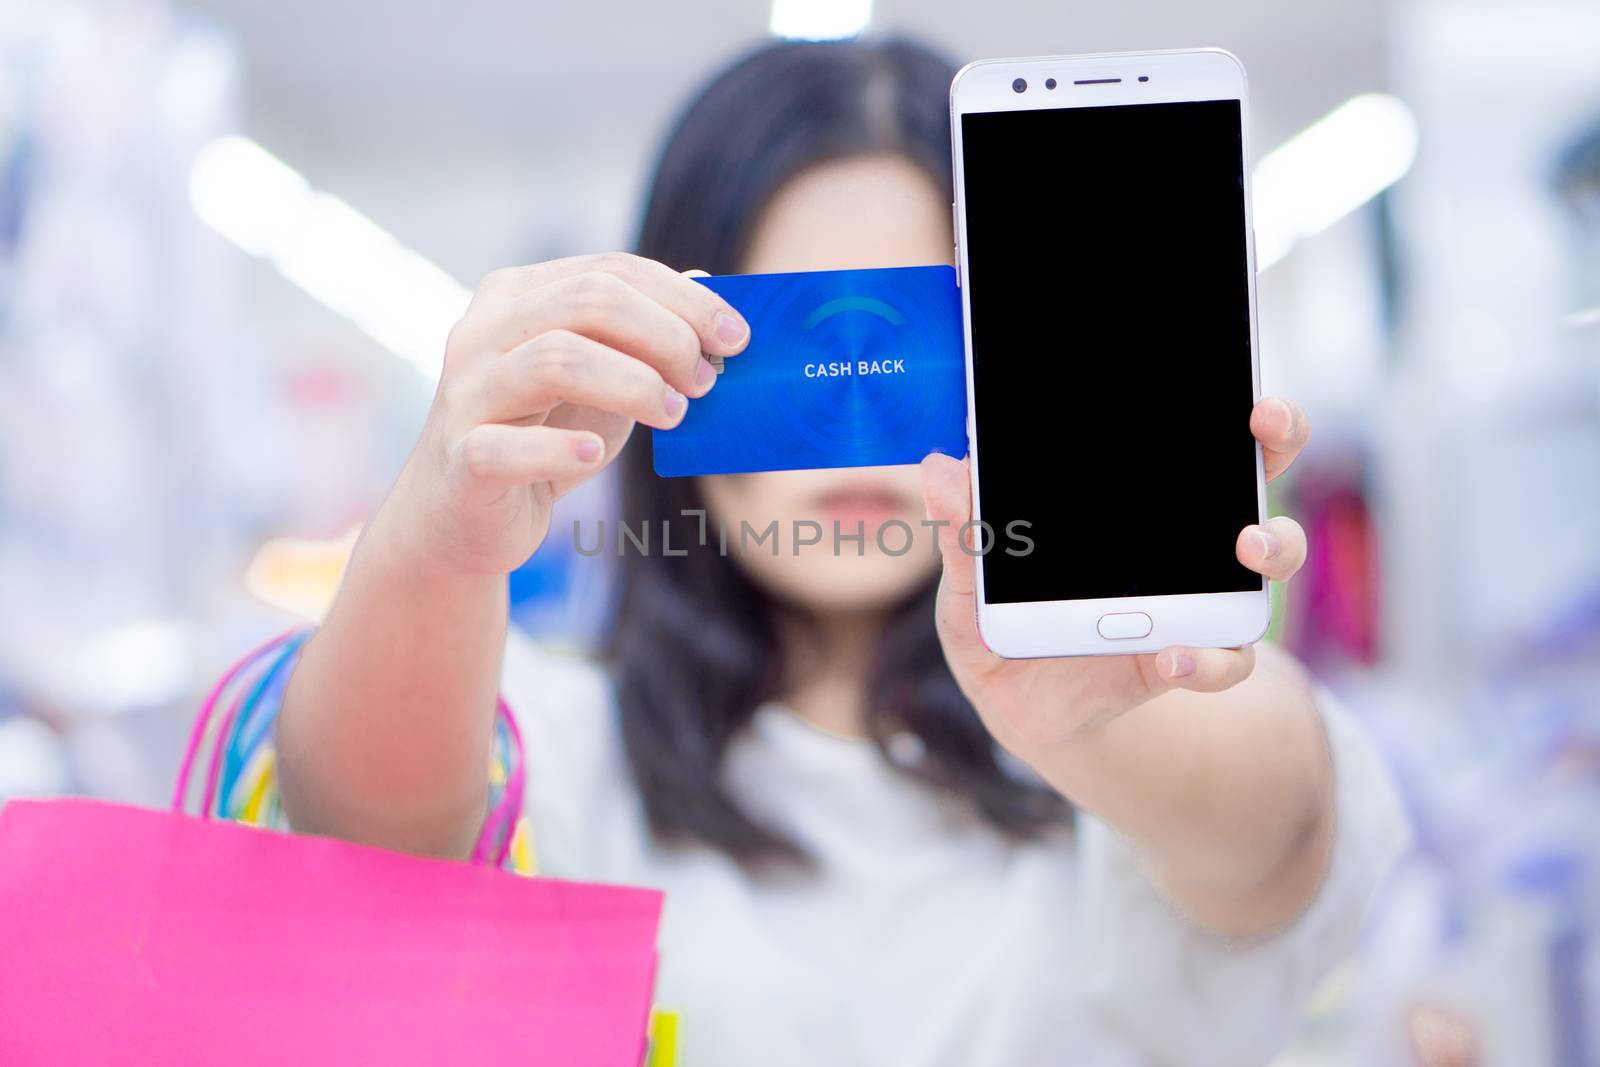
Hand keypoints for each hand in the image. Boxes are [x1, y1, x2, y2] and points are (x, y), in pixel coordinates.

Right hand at [386, 253, 748, 576]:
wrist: (464, 516)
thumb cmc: (543, 434)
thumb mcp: (603, 374)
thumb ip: (645, 329)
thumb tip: (709, 280)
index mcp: (518, 295)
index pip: (611, 271)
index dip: (684, 299)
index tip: (737, 338)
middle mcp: (483, 331)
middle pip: (589, 302)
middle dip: (667, 337)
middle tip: (706, 380)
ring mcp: (466, 394)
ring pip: (556, 360)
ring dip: (634, 386)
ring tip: (674, 415)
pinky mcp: (460, 459)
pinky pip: (506, 448)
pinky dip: (559, 452)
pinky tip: (594, 455)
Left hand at [919, 396, 1309, 750]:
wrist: (1012, 701)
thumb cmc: (997, 619)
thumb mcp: (970, 578)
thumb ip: (963, 529)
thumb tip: (940, 470)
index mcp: (1133, 499)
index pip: (1193, 433)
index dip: (1232, 402)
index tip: (1242, 386)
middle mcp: (1182, 537)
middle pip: (1254, 472)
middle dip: (1277, 441)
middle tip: (1263, 427)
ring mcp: (1195, 597)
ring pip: (1268, 557)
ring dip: (1272, 542)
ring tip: (1245, 546)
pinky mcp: (1189, 660)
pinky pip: (1226, 658)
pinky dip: (1209, 658)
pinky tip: (1173, 656)